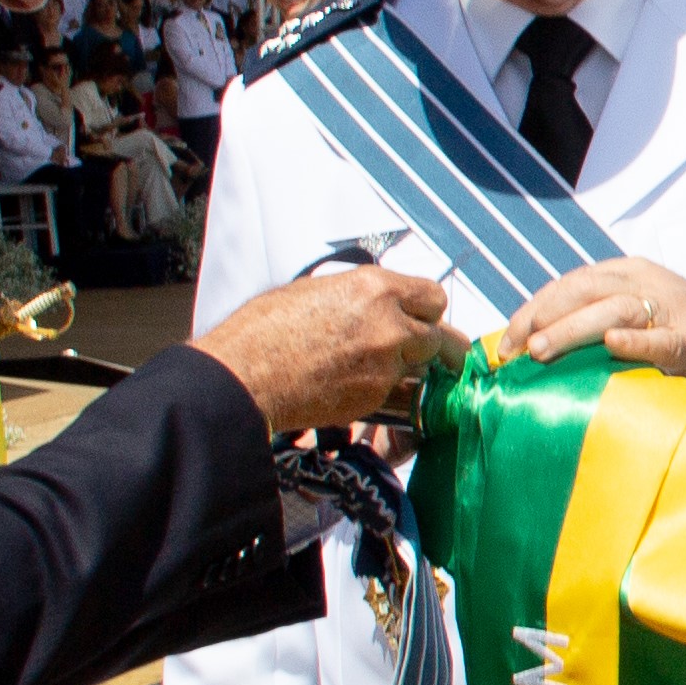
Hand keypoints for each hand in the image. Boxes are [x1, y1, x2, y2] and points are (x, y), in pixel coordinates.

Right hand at [193, 266, 464, 433]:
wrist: (246, 375)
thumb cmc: (265, 330)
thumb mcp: (314, 291)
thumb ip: (357, 297)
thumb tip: (373, 303)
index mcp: (375, 288)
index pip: (433, 297)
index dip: (427, 311)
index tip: (423, 320)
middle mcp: (389, 323)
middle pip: (438, 336)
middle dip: (427, 345)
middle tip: (415, 352)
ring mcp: (386, 363)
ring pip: (419, 368)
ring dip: (406, 370)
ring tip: (373, 368)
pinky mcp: (375, 396)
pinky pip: (395, 393)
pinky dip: (383, 392)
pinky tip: (352, 385)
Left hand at [504, 256, 685, 412]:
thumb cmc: (682, 339)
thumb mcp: (636, 317)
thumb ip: (593, 322)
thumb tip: (531, 346)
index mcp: (627, 275)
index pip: (568, 285)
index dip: (532, 312)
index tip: (504, 346)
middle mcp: (647, 284)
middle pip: (585, 291)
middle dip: (545, 317)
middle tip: (516, 349)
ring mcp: (674, 311)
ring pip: (616, 311)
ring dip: (575, 329)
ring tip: (543, 350)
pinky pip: (663, 340)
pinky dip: (637, 342)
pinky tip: (613, 346)